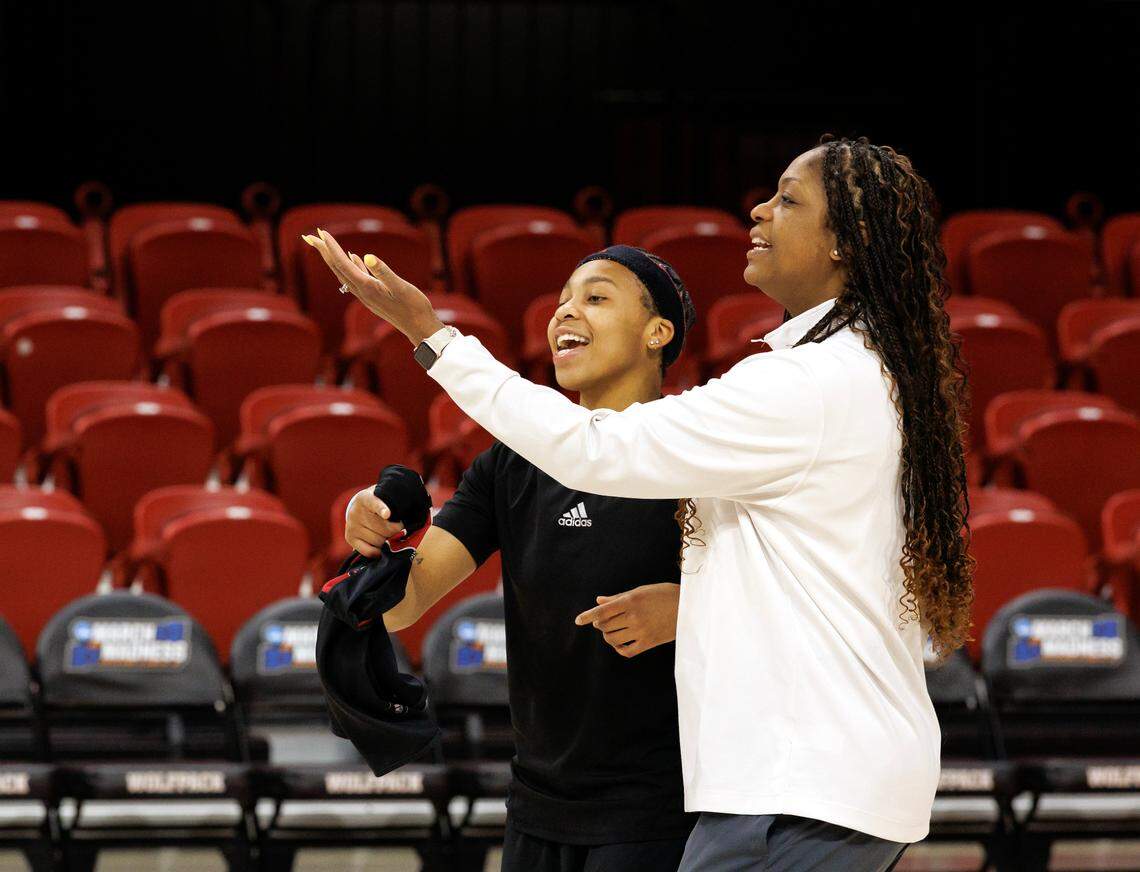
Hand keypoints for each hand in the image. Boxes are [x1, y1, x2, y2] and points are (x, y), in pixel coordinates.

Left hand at [301, 228, 443, 345]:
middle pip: (338, 269)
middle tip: (310, 236)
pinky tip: (354, 258)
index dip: (332, 248)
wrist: (420, 327)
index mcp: (367, 288)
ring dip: (334, 258)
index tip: (321, 233)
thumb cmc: (414, 307)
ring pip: (345, 273)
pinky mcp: (374, 296)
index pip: (344, 265)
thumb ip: (384, 272)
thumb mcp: (401, 287)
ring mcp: (367, 295)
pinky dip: (353, 265)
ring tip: (326, 245)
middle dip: (324, 252)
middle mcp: (362, 292)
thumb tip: (369, 257)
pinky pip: (358, 278)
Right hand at [345, 487, 405, 557]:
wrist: (357, 507)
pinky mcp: (350, 538)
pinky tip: (380, 547)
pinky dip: (377, 551)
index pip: (375, 503)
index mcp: (366, 498)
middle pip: (385, 529)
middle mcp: (355, 512)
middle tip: (396, 526)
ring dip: (386, 540)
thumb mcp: (383, 499)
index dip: (382, 509)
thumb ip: (392, 507)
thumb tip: (400, 526)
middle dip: (395, 530)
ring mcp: (351, 526)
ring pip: (379, 541)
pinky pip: (369, 551)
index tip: (387, 514)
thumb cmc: (376, 504)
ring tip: (385, 533)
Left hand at [573, 583, 679, 657]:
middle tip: (604, 620)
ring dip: (607, 635)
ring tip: (612, 630)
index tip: (577, 621)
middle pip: (605, 625)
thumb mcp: (641, 591)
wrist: (689, 608)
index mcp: (631, 600)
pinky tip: (620, 643)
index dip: (588, 616)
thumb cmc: (663, 594)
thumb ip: (619, 597)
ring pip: (612, 638)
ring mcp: (641, 631)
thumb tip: (599, 600)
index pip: (603, 610)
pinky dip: (618, 648)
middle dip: (600, 623)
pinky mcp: (648, 643)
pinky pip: (626, 651)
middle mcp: (634, 616)